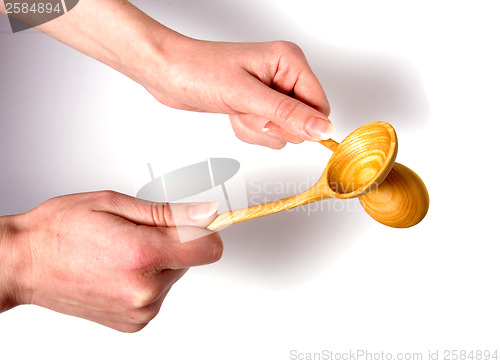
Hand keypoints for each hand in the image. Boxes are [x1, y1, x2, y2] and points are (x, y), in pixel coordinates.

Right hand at [0, 191, 221, 331]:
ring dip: (157, 262)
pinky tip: (117, 270)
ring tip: (120, 252)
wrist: (24, 262)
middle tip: (134, 234)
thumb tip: (206, 214)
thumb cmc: (60, 230)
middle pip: (190, 259)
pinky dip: (145, 280)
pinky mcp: (133, 323)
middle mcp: (145, 290)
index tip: (192, 222)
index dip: (204, 231)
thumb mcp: (115, 205)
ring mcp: (139, 311)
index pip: (209, 248)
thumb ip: (168, 214)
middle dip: (171, 243)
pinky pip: (158, 293)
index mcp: (142, 256)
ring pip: (174, 276)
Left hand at [143, 38, 332, 148]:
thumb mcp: (246, 95)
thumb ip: (288, 114)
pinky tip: (233, 113)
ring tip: (237, 109)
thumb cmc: (199, 71)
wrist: (168, 72)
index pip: (320, 107)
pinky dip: (248, 130)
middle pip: (301, 122)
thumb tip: (322, 129)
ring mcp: (270, 91)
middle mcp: (284, 75)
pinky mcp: (258, 104)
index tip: (270, 119)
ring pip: (282, 131)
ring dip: (256, 128)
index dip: (299, 122)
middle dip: (271, 124)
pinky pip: (266, 132)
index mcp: (290, 62)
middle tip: (247, 109)